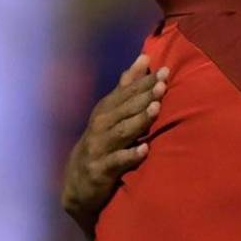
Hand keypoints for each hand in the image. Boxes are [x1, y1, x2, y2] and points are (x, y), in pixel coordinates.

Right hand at [62, 54, 167, 237]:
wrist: (77, 182)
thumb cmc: (101, 141)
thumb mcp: (111, 112)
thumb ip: (127, 87)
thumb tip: (144, 58)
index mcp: (105, 110)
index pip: (126, 92)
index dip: (144, 81)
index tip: (164, 71)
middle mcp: (100, 126)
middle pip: (125, 109)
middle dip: (143, 96)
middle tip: (162, 85)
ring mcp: (99, 148)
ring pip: (121, 132)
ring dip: (138, 120)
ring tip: (155, 109)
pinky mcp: (100, 170)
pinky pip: (117, 161)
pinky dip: (130, 155)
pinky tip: (145, 149)